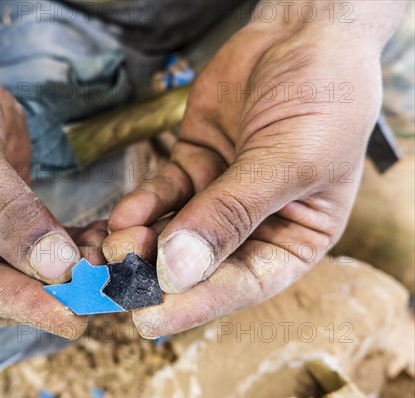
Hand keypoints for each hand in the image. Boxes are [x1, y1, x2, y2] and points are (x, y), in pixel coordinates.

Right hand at [0, 64, 96, 338]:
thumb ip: (7, 212)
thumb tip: (60, 267)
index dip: (13, 302)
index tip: (67, 315)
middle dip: (47, 291)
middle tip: (101, 293)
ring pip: (20, 275)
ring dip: (67, 272)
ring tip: (109, 262)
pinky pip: (36, 250)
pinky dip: (70, 248)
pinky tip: (101, 241)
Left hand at [105, 16, 387, 336]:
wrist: (303, 34)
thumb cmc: (324, 98)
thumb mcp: (290, 161)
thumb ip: (233, 214)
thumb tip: (178, 270)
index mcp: (294, 238)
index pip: (243, 284)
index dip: (197, 304)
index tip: (150, 319)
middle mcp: (253, 225)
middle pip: (199, 264)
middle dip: (156, 274)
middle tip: (117, 281)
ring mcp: (218, 196)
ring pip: (172, 232)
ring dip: (139, 242)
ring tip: (114, 244)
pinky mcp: (191, 166)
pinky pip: (160, 194)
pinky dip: (139, 205)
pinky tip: (121, 215)